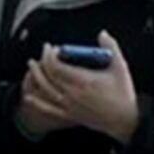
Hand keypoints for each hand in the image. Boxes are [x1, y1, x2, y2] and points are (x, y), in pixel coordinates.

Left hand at [25, 31, 140, 144]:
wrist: (125, 119)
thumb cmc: (123, 94)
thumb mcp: (120, 67)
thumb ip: (111, 48)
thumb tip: (102, 34)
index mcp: (83, 80)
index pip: (57, 65)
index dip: (51, 55)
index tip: (53, 48)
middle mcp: (73, 93)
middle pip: (49, 75)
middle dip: (43, 61)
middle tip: (44, 51)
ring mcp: (70, 105)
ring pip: (46, 89)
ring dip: (37, 76)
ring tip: (32, 65)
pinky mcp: (70, 114)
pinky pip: (49, 108)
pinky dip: (37, 102)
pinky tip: (29, 97)